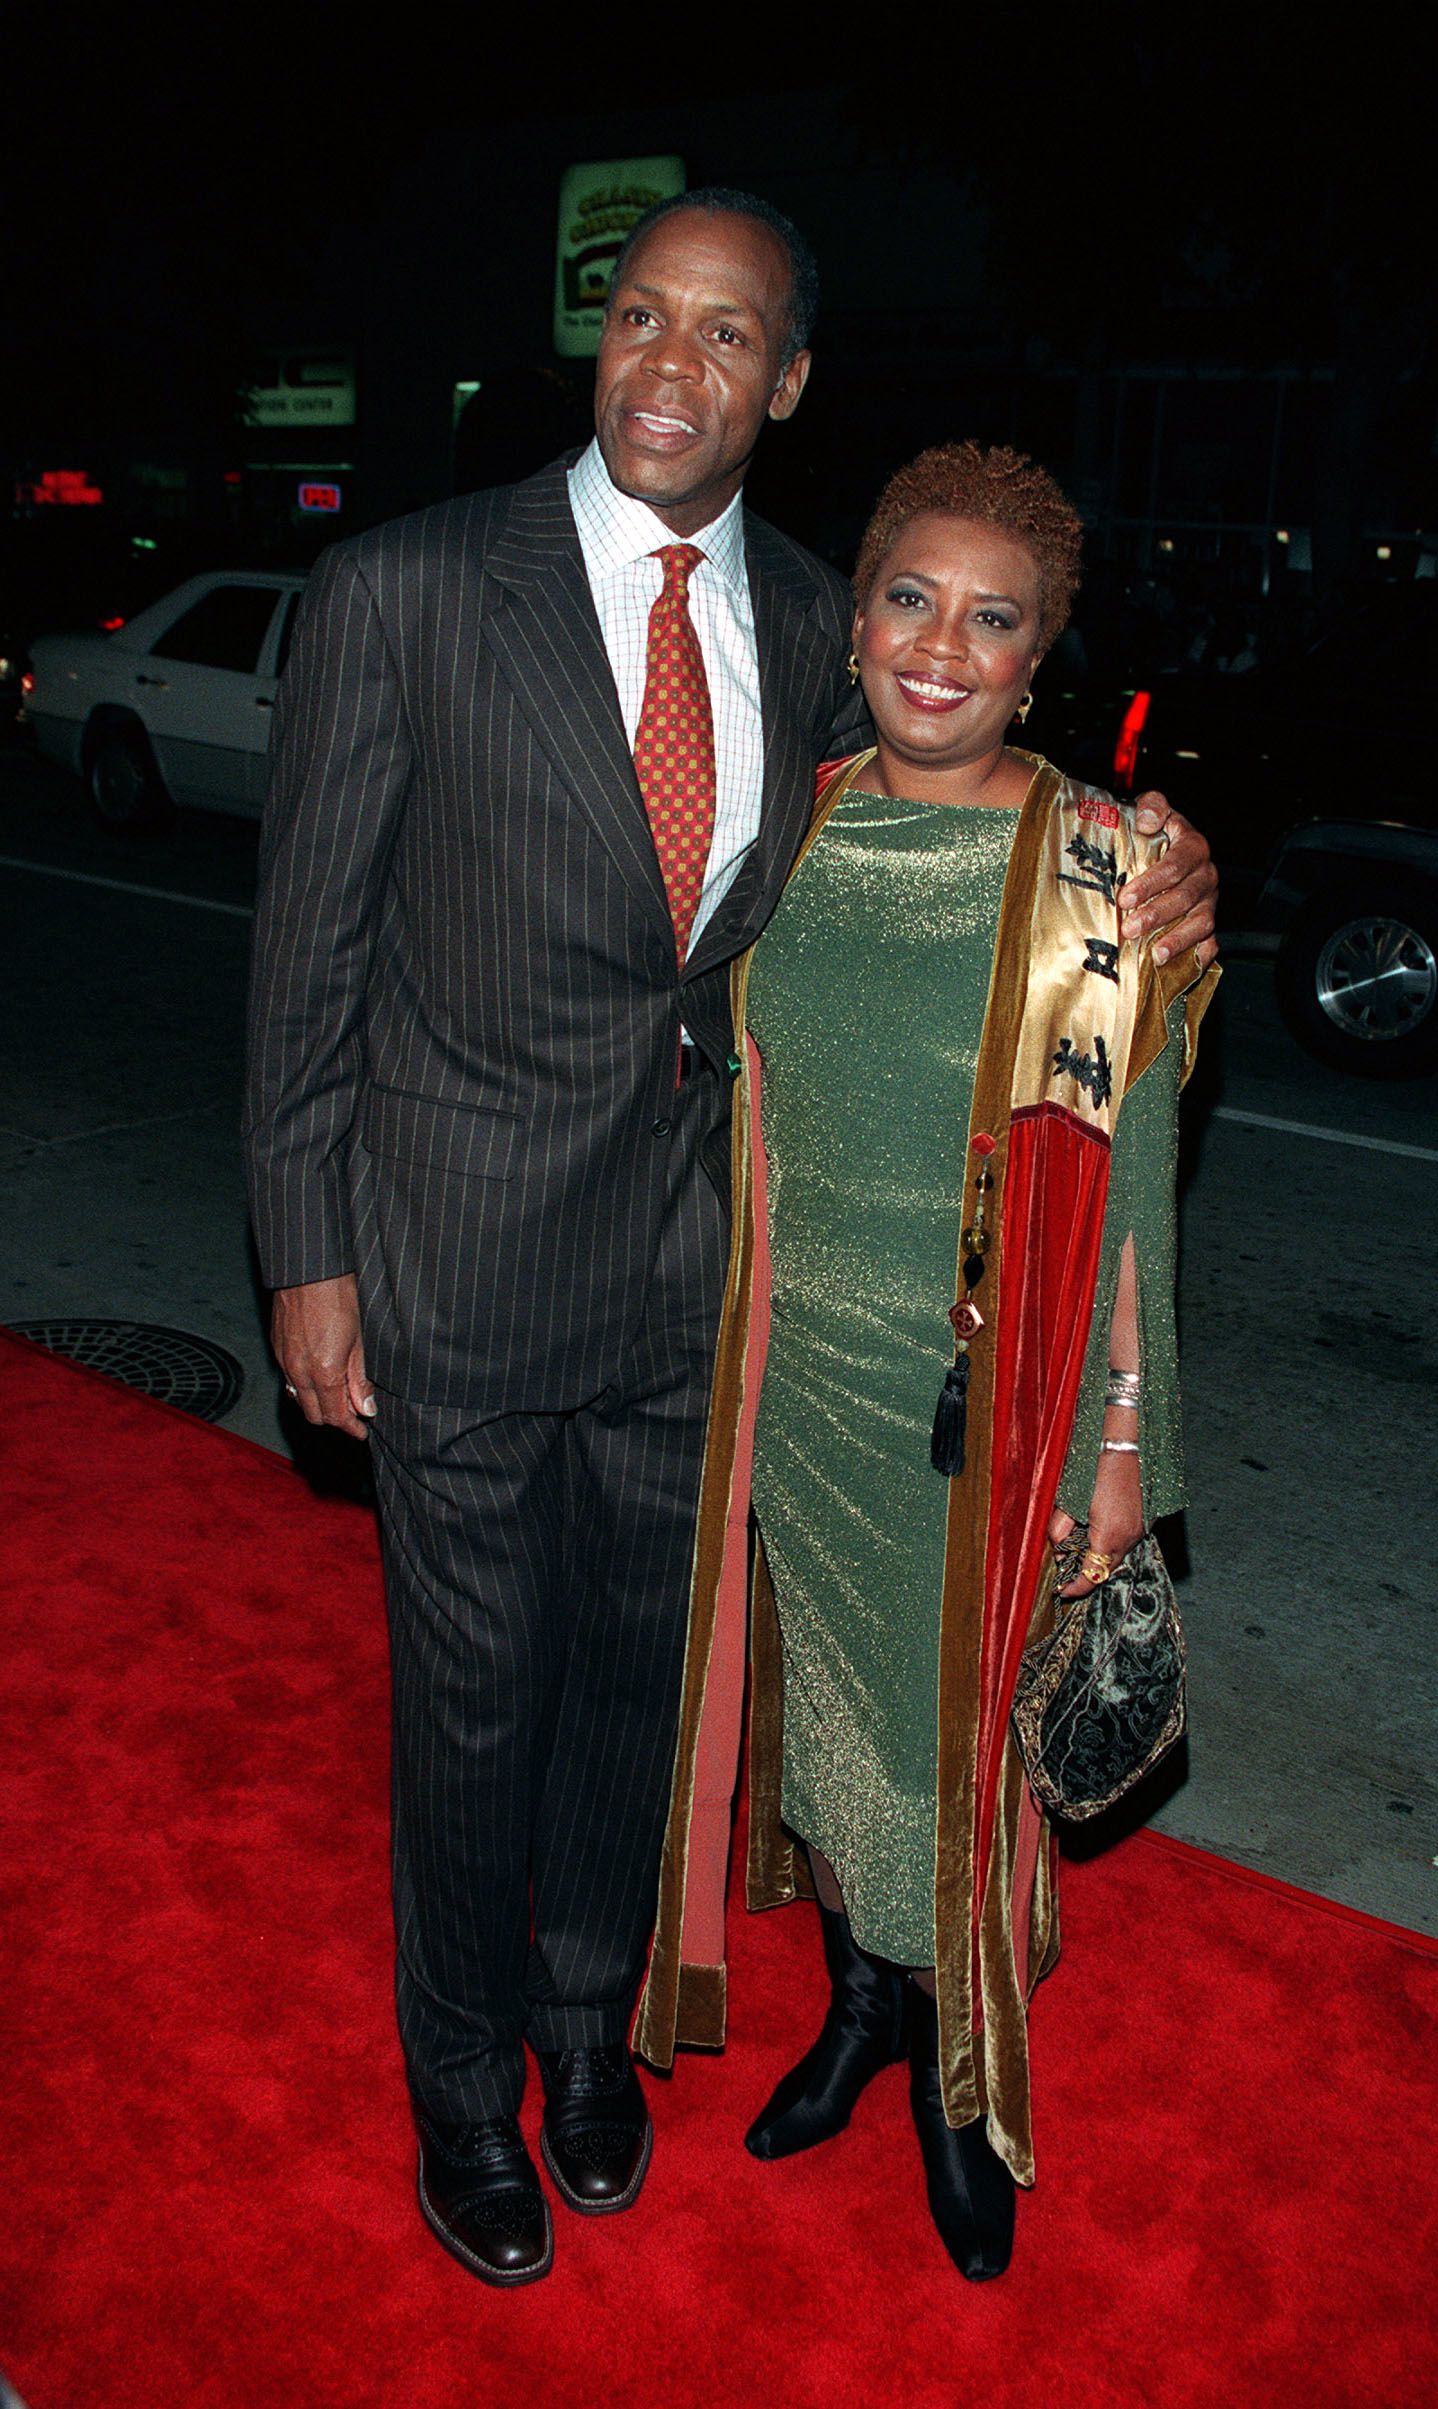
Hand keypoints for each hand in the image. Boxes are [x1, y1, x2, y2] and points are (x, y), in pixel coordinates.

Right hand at [272, 1273, 374, 1438]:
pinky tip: (320, 1375)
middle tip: (354, 1414)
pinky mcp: (276, 1348)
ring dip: (318, 1403)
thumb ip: (359, 1378)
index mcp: (323, 1372)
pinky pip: (289, 1379)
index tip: (362, 1431)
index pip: (335, 1416)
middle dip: (334, 1419)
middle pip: (314, 1414)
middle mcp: (298, 1372)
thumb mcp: (359, 1340)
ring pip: (298, 1398)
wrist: (309, 1269)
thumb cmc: (338, 1297)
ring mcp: (284, 1360)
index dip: (350, 1427)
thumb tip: (365, 1407)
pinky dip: (304, 1386)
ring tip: (339, 1396)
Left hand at [1048, 1444, 1143, 1597]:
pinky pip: (1128, 1540)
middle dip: (1086, 1571)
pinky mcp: (1148, 1521)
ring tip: (1081, 1544)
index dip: (1075, 1588)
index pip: (1092, 1577)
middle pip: (1106, 1568)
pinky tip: (1100, 1527)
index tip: (1062, 1590)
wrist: (1128, 1445)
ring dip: (1100, 1554)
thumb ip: (1060, 1529)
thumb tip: (1058, 1549)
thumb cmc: (1096, 1469)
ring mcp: (1142, 1530)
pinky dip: (1112, 1541)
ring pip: (1118, 1554)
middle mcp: (1129, 1538)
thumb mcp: (1070, 1500)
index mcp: (1108, 1537)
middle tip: (1067, 1568)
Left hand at [1118, 792, 1219, 971]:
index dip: (1150, 883)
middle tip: (1129, 928)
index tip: (1124, 897)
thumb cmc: (1156, 831)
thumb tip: (1147, 820)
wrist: (1168, 844)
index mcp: (1193, 847)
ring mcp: (1209, 901)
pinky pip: (1211, 941)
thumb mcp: (1153, 809)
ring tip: (1155, 955)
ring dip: (1178, 941)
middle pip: (1185, 898)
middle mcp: (1206, 876)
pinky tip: (1181, 967)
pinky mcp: (1207, 922)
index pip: (1175, 866)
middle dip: (1157, 915)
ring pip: (1201, 923)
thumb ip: (1151, 806)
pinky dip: (1199, 956)